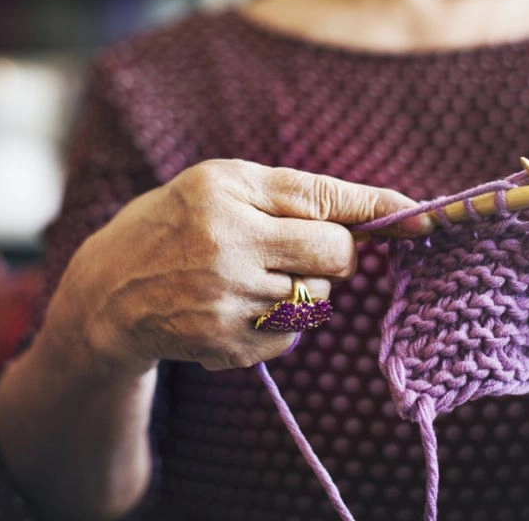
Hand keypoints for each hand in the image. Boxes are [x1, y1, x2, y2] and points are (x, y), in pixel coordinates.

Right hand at [50, 159, 425, 373]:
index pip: (322, 199)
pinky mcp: (226, 344)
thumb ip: (290, 194)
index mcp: (225, 192)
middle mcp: (226, 244)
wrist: (106, 294)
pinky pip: (292, 335)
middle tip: (305, 249)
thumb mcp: (218, 185)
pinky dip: (280, 322)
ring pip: (318, 297)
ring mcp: (226, 299)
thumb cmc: (172, 225)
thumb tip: (371, 216)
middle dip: (339, 253)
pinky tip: (237, 307)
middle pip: (336, 255)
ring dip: (303, 287)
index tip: (422, 217)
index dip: (378, 209)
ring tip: (252, 277)